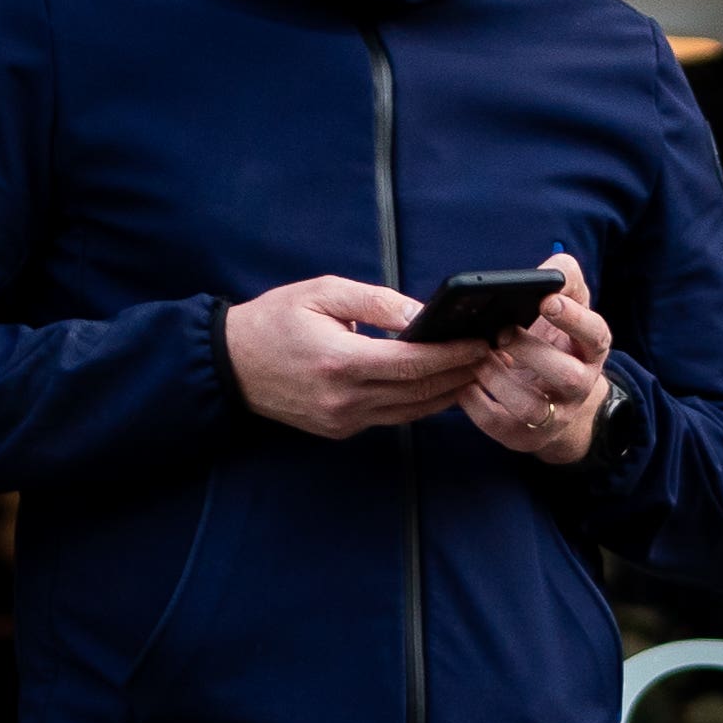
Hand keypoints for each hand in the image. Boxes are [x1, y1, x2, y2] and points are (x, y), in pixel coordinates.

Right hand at [224, 277, 497, 438]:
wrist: (232, 365)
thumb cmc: (276, 319)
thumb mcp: (323, 293)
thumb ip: (376, 302)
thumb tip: (422, 315)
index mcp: (340, 362)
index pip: (411, 364)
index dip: (451, 355)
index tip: (479, 343)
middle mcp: (344, 399)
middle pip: (418, 392)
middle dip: (459, 374)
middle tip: (491, 356)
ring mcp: (343, 421)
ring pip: (411, 412)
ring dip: (446, 394)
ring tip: (475, 372)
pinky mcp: (340, 430)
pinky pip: (391, 418)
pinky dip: (420, 404)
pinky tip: (440, 388)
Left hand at [461, 258, 615, 467]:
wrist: (555, 397)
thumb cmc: (553, 339)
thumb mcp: (566, 306)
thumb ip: (564, 280)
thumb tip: (552, 271)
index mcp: (590, 349)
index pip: (595, 335)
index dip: (574, 318)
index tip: (546, 300)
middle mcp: (579, 385)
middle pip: (567, 376)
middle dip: (532, 352)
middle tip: (501, 332)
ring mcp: (554, 415)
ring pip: (533, 407)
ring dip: (500, 381)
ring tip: (478, 359)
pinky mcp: (525, 435)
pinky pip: (500, 426)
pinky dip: (477, 405)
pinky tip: (463, 384)